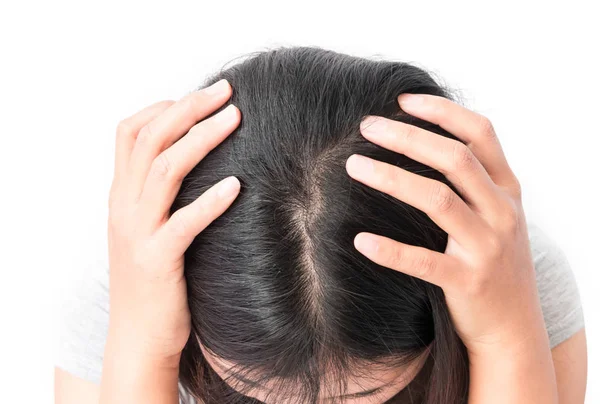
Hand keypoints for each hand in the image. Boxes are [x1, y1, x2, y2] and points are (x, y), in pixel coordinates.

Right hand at [106, 79, 240, 363]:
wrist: (138, 338)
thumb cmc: (154, 280)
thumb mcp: (147, 229)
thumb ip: (160, 195)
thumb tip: (196, 161)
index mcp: (121, 195)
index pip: (129, 132)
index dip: (163, 106)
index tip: (200, 96)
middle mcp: (123, 207)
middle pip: (150, 139)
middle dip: (188, 108)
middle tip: (227, 90)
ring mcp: (137, 233)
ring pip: (164, 170)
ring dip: (201, 139)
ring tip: (235, 119)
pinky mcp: (157, 261)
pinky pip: (184, 223)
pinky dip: (210, 201)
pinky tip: (237, 185)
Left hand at [345, 94, 545, 355]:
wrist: (514, 326)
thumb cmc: (496, 261)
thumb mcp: (499, 214)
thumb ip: (477, 179)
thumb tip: (428, 138)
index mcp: (508, 190)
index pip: (480, 134)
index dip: (442, 112)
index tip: (402, 99)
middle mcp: (502, 212)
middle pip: (454, 159)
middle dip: (408, 137)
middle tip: (367, 126)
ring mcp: (487, 248)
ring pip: (438, 200)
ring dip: (391, 178)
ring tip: (353, 166)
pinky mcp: (468, 282)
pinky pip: (424, 262)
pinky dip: (390, 250)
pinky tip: (360, 240)